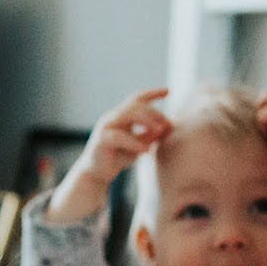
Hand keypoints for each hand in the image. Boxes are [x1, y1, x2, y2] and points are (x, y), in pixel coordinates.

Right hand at [44, 88, 171, 221]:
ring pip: (126, 113)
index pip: (137, 99)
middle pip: (135, 105)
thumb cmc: (118, 157)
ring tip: (159, 131)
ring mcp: (105, 127)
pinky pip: (119, 136)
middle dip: (154, 112)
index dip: (152, 94)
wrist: (97, 174)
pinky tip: (146, 150)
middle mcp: (112, 117)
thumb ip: (151, 135)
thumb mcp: (139, 144)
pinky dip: (134, 142)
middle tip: (167, 123)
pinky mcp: (101, 140)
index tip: (168, 91)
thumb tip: (169, 126)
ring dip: (146, 121)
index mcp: (121, 116)